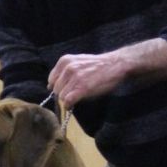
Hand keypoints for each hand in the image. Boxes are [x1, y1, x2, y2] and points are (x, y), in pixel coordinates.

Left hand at [47, 40, 166, 109]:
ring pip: (61, 96)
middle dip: (63, 94)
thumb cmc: (99, 66)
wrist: (116, 65)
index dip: (58, 87)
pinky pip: (68, 101)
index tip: (65, 91)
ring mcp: (75, 77)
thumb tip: (51, 86)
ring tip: (78, 98)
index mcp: (65, 60)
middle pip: (56, 89)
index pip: (52, 79)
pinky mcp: (82, 88)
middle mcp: (68, 67)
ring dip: (68, 100)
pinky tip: (73, 105)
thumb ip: (65, 71)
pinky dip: (69, 105)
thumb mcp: (78, 62)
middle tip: (74, 95)